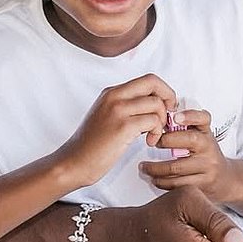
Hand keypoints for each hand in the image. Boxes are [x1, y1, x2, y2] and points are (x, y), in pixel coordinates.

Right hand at [58, 73, 176, 187]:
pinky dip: (156, 132)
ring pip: (156, 104)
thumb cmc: (92, 144)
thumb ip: (128, 106)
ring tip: (153, 134)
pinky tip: (149, 142)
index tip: (166, 105)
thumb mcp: (108, 115)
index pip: (147, 79)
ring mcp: (117, 110)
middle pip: (153, 82)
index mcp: (112, 92)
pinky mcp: (122, 127)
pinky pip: (152, 121)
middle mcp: (114, 96)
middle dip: (168, 97)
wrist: (74, 162)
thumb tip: (155, 104)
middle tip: (168, 115)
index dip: (163, 90)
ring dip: (161, 121)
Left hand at [140, 108, 230, 201]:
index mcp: (206, 132)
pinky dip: (162, 182)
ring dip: (156, 168)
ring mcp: (207, 166)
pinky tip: (154, 179)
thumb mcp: (200, 135)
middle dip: (166, 141)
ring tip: (144, 167)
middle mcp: (208, 147)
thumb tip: (159, 117)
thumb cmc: (205, 153)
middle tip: (152, 143)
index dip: (190, 116)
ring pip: (178, 167)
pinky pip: (178, 184)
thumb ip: (184, 126)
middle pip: (190, 140)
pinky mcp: (202, 184)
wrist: (225, 178)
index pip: (203, 119)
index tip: (176, 117)